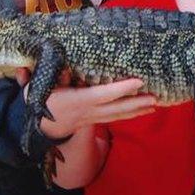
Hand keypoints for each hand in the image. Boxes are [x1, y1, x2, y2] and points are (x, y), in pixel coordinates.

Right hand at [16, 67, 155, 138]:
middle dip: (136, 104)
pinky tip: (142, 111)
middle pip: (115, 109)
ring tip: (154, 104)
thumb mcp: (39, 87)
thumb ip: (48, 76)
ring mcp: (91, 118)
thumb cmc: (40, 101)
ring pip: (117, 115)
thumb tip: (49, 66)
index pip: (102, 95)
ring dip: (136, 110)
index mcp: (76, 101)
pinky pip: (114, 118)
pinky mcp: (94, 121)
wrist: (38, 128)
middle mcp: (87, 111)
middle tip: (155, 98)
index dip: (121, 89)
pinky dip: (129, 114)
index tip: (138, 82)